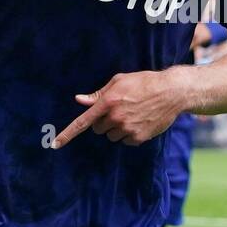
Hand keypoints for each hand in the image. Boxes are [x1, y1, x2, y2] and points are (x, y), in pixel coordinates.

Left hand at [52, 69, 187, 147]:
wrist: (172, 92)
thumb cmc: (144, 82)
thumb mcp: (119, 81)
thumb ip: (98, 94)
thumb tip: (79, 99)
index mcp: (108, 102)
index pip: (83, 122)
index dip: (67, 134)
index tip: (55, 145)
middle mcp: (115, 117)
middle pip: (98, 129)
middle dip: (104, 122)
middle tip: (118, 111)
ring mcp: (127, 129)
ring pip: (112, 136)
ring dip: (117, 129)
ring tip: (132, 114)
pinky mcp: (139, 137)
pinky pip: (126, 141)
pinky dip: (130, 135)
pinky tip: (140, 121)